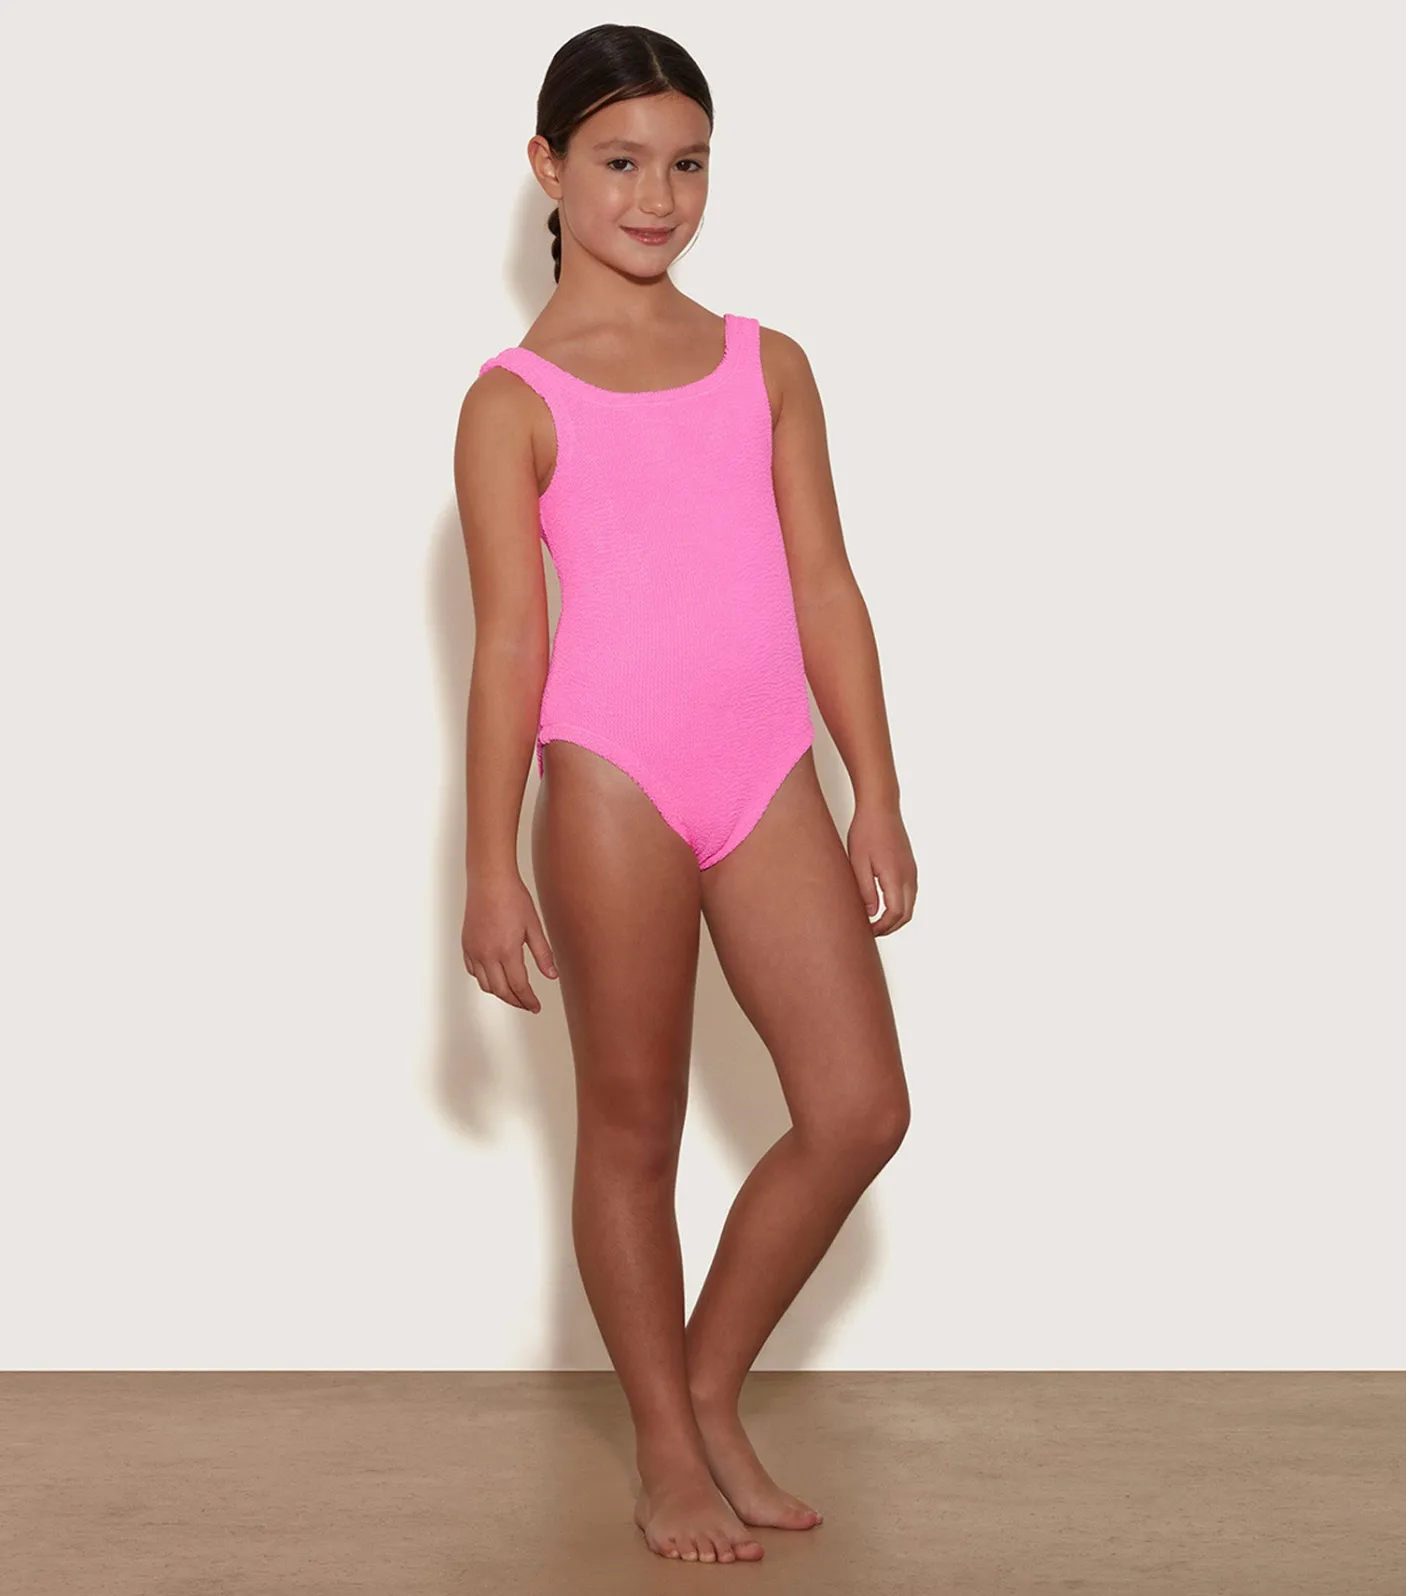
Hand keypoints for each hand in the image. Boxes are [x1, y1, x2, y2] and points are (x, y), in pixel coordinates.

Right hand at [462, 870, 557, 1011]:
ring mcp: (474, 950)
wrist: (490, 880)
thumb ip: (543, 954)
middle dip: (515, 1001)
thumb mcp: (534, 927)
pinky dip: (484, 979)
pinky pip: (473, 971)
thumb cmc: (513, 898)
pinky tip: (495, 976)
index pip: (519, 987)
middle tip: (527, 1004)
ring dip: (500, 992)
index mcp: (507, 951)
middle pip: (501, 991)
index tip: (535, 1007)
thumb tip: (552, 976)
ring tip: (513, 993)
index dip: (528, 1000)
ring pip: (485, 984)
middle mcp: (487, 954)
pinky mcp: (466, 944)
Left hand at [847, 802, 916, 934]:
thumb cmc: (866, 831)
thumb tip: (870, 914)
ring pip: (909, 905)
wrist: (881, 807)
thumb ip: (865, 890)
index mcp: (896, 877)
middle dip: (889, 927)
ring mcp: (912, 871)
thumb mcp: (858, 863)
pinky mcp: (910, 866)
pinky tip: (882, 904)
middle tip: (870, 931)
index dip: (881, 928)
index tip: (866, 931)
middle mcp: (909, 876)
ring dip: (895, 918)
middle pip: (905, 915)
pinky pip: (909, 894)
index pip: (894, 914)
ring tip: (874, 921)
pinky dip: (899, 906)